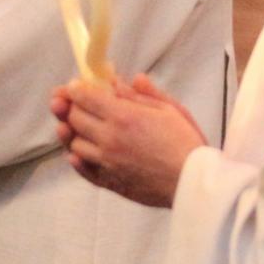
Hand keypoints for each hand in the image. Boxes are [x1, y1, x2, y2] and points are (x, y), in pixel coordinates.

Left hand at [54, 74, 206, 207]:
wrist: (193, 182)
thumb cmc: (185, 144)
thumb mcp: (169, 109)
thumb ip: (141, 93)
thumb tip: (119, 80)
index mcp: (123, 116)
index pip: (84, 97)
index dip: (75, 88)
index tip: (75, 86)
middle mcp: (109, 138)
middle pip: (74, 118)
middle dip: (71, 107)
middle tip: (74, 103)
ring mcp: (106, 162)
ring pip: (74, 144)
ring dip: (74, 133)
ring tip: (81, 127)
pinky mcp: (109, 182)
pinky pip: (82, 169)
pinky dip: (77, 159)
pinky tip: (80, 152)